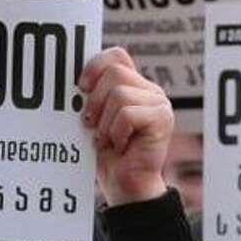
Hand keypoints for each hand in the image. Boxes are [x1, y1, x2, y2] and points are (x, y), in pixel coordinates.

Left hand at [78, 47, 171, 206]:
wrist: (124, 185)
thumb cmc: (107, 154)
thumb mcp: (96, 117)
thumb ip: (94, 94)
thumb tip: (77, 78)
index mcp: (135, 86)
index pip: (116, 56)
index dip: (95, 66)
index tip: (81, 87)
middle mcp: (150, 91)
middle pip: (115, 72)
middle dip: (95, 100)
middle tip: (92, 123)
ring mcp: (159, 104)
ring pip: (119, 94)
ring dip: (105, 121)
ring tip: (108, 138)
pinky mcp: (162, 119)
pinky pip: (127, 114)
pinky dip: (116, 132)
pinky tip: (121, 145)